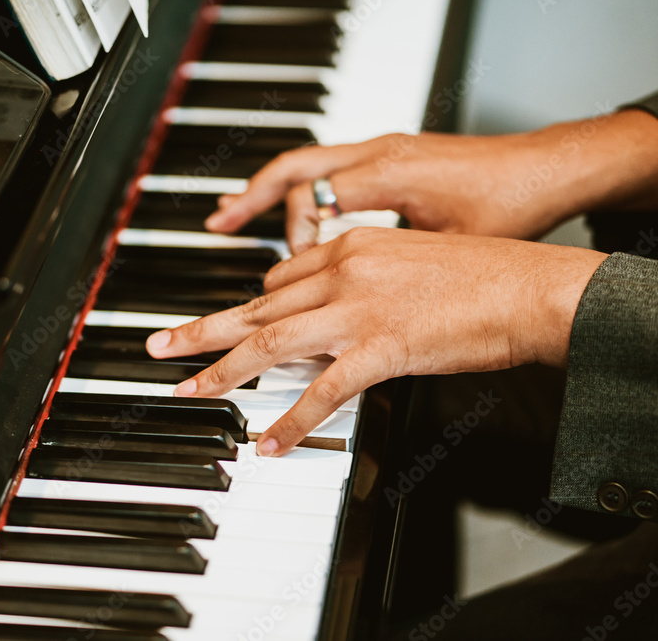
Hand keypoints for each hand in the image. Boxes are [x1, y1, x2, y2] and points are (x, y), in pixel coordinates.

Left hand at [146, 227, 607, 456]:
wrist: (530, 287)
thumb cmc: (481, 274)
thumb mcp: (409, 258)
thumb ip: (361, 278)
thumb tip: (329, 308)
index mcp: (349, 246)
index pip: (280, 276)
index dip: (251, 306)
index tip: (229, 325)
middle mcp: (344, 270)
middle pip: (256, 304)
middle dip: (202, 329)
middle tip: (159, 346)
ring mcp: (359, 308)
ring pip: (271, 341)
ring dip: (223, 370)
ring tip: (189, 391)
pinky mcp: (383, 346)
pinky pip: (324, 390)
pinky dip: (292, 420)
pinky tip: (269, 444)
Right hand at [205, 110, 657, 253]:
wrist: (550, 172)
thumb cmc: (512, 207)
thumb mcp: (451, 247)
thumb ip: (395, 275)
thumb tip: (353, 315)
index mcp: (389, 172)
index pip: (311, 198)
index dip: (293, 238)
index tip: (294, 275)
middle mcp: (378, 154)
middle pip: (292, 169)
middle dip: (249, 198)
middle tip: (217, 225)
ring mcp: (382, 151)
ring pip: (306, 163)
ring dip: (265, 190)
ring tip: (231, 215)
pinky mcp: (390, 157)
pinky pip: (330, 166)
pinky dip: (301, 190)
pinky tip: (289, 213)